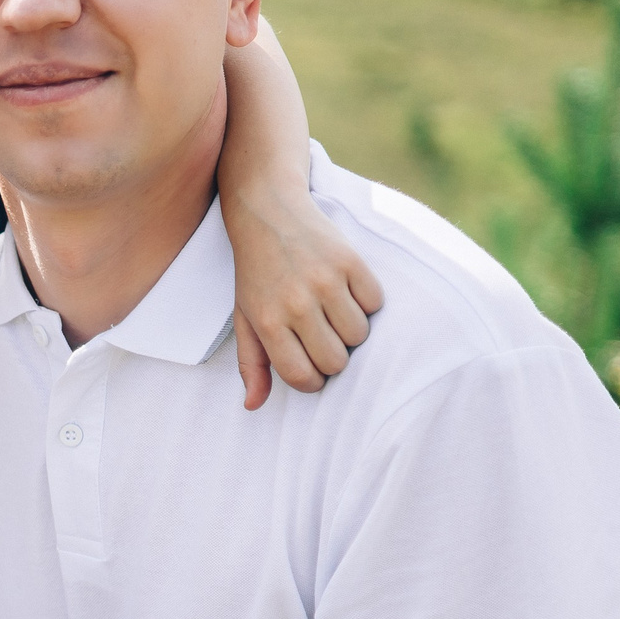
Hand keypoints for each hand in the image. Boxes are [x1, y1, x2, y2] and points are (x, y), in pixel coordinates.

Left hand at [228, 195, 383, 409]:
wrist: (268, 213)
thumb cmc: (256, 273)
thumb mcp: (245, 318)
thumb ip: (251, 363)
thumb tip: (253, 405)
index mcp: (267, 321)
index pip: (302, 376)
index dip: (312, 381)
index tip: (311, 368)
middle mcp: (296, 303)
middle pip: (336, 361)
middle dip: (333, 358)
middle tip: (321, 337)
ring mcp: (324, 281)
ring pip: (359, 336)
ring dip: (350, 331)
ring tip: (332, 311)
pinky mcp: (350, 261)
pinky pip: (375, 303)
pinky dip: (365, 302)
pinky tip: (345, 289)